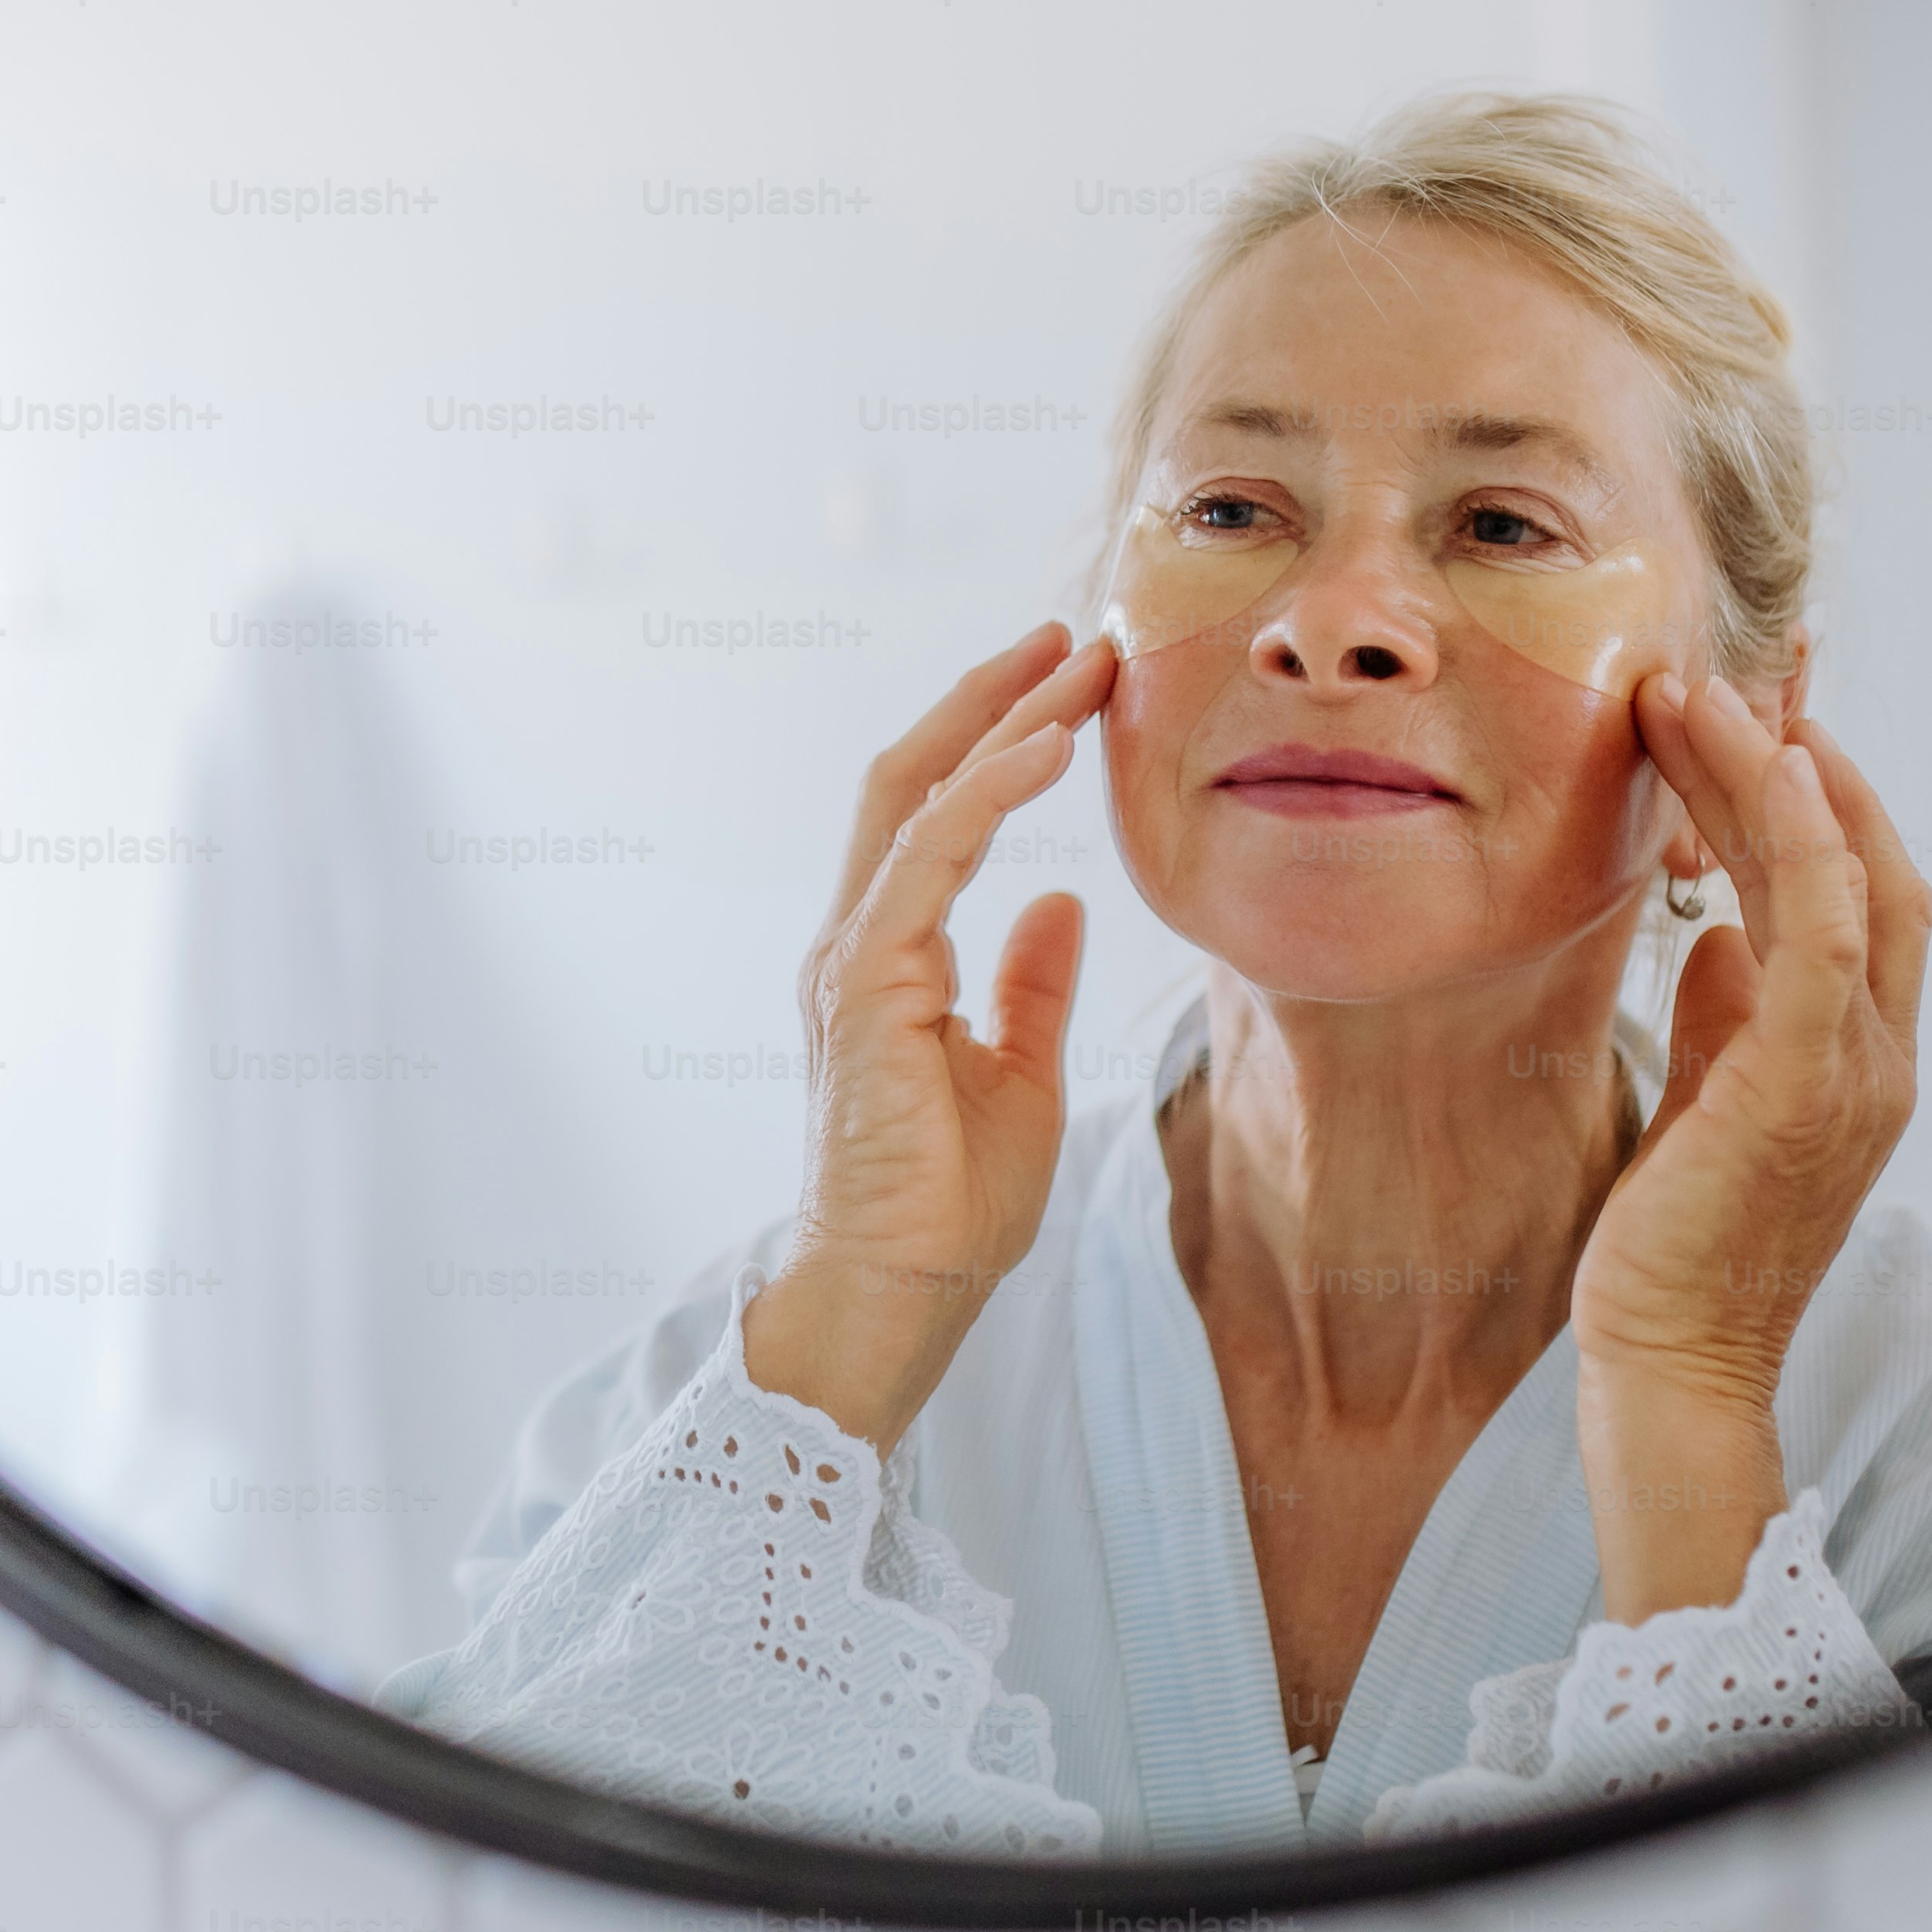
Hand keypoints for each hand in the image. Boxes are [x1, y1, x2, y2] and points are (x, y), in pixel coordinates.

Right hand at [741, 624, 1116, 1449]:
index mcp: (890, 961)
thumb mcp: (1019, 1079)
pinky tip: (1048, 746)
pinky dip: (989, 793)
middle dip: (993, 698)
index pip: (938, 815)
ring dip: (1001, 722)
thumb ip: (1029, 988)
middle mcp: (859, 943)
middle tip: (1075, 634)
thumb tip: (1059, 904)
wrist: (896, 1297)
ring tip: (1077, 662)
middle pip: (915, 780)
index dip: (999, 739)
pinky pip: (929, 859)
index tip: (1073, 681)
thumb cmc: (945, 1211)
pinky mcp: (866, 987)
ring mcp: (853, 960)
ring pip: (918, 799)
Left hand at [1570, 675, 1930, 1618]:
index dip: (1819, 796)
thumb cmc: (1676, 1246)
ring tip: (1699, 691)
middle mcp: (1879, 1053)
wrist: (1670, 1362)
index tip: (1754, 714)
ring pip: (1843, 875)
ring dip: (1775, 772)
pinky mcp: (1802, 1083)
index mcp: (1859, 1057)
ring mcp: (1856, 1069)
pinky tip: (1756, 766)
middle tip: (1730, 668)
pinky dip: (1797, 839)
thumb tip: (1714, 936)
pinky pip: (1817, 930)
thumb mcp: (1706, 1104)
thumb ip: (1726, 1020)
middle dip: (1804, 756)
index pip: (1861, 891)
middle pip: (1867, 861)